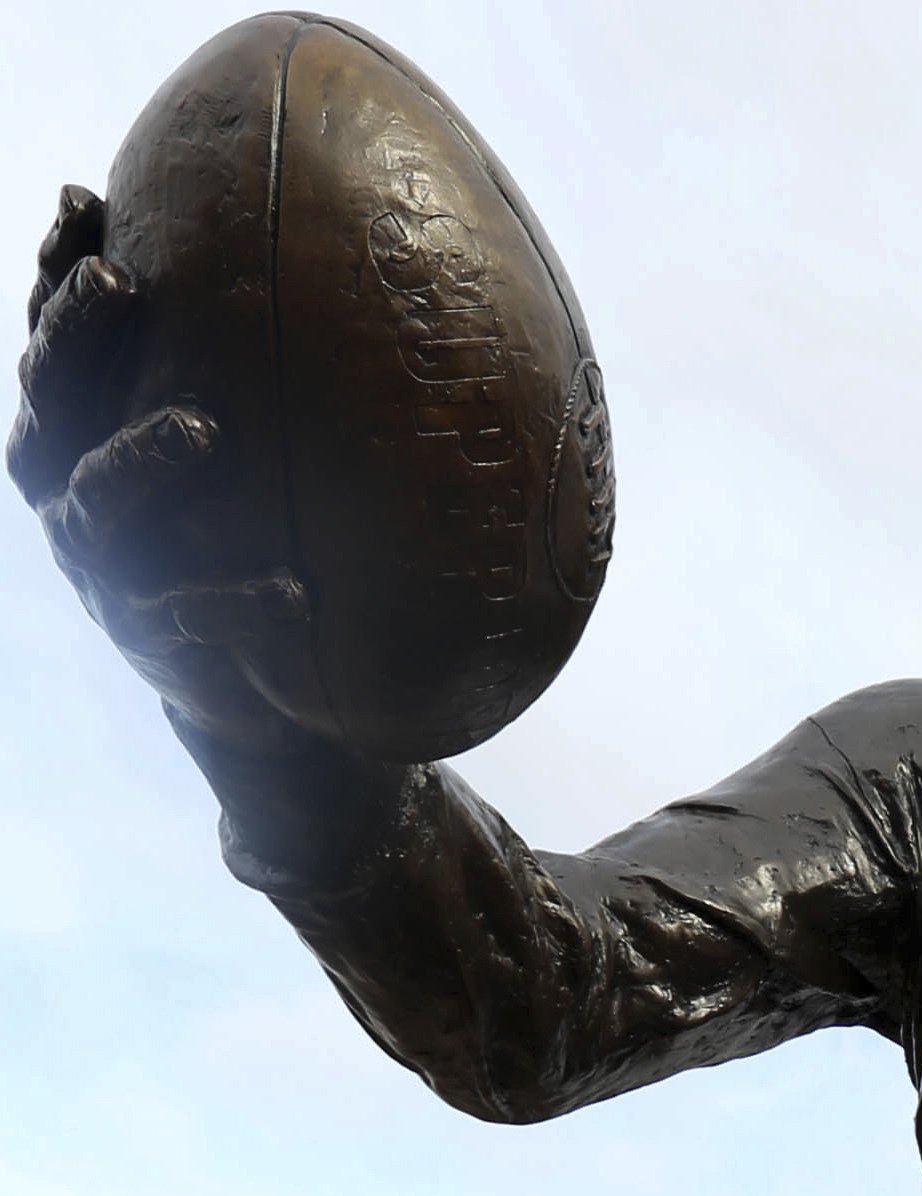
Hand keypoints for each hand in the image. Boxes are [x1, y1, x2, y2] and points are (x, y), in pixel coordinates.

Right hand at [10, 184, 318, 751]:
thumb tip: (298, 271)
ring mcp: (101, 569)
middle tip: (119, 281)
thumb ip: (234, 386)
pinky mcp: (152, 641)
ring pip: (101, 501)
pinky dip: (236, 600)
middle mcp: (68, 493)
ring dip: (142, 459)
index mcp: (75, 439)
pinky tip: (291, 590)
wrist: (254, 697)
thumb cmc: (238, 545)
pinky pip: (189, 616)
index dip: (54, 275)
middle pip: (53, 399)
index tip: (84, 202)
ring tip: (199, 429)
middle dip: (76, 335)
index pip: (53, 341)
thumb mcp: (228, 464)